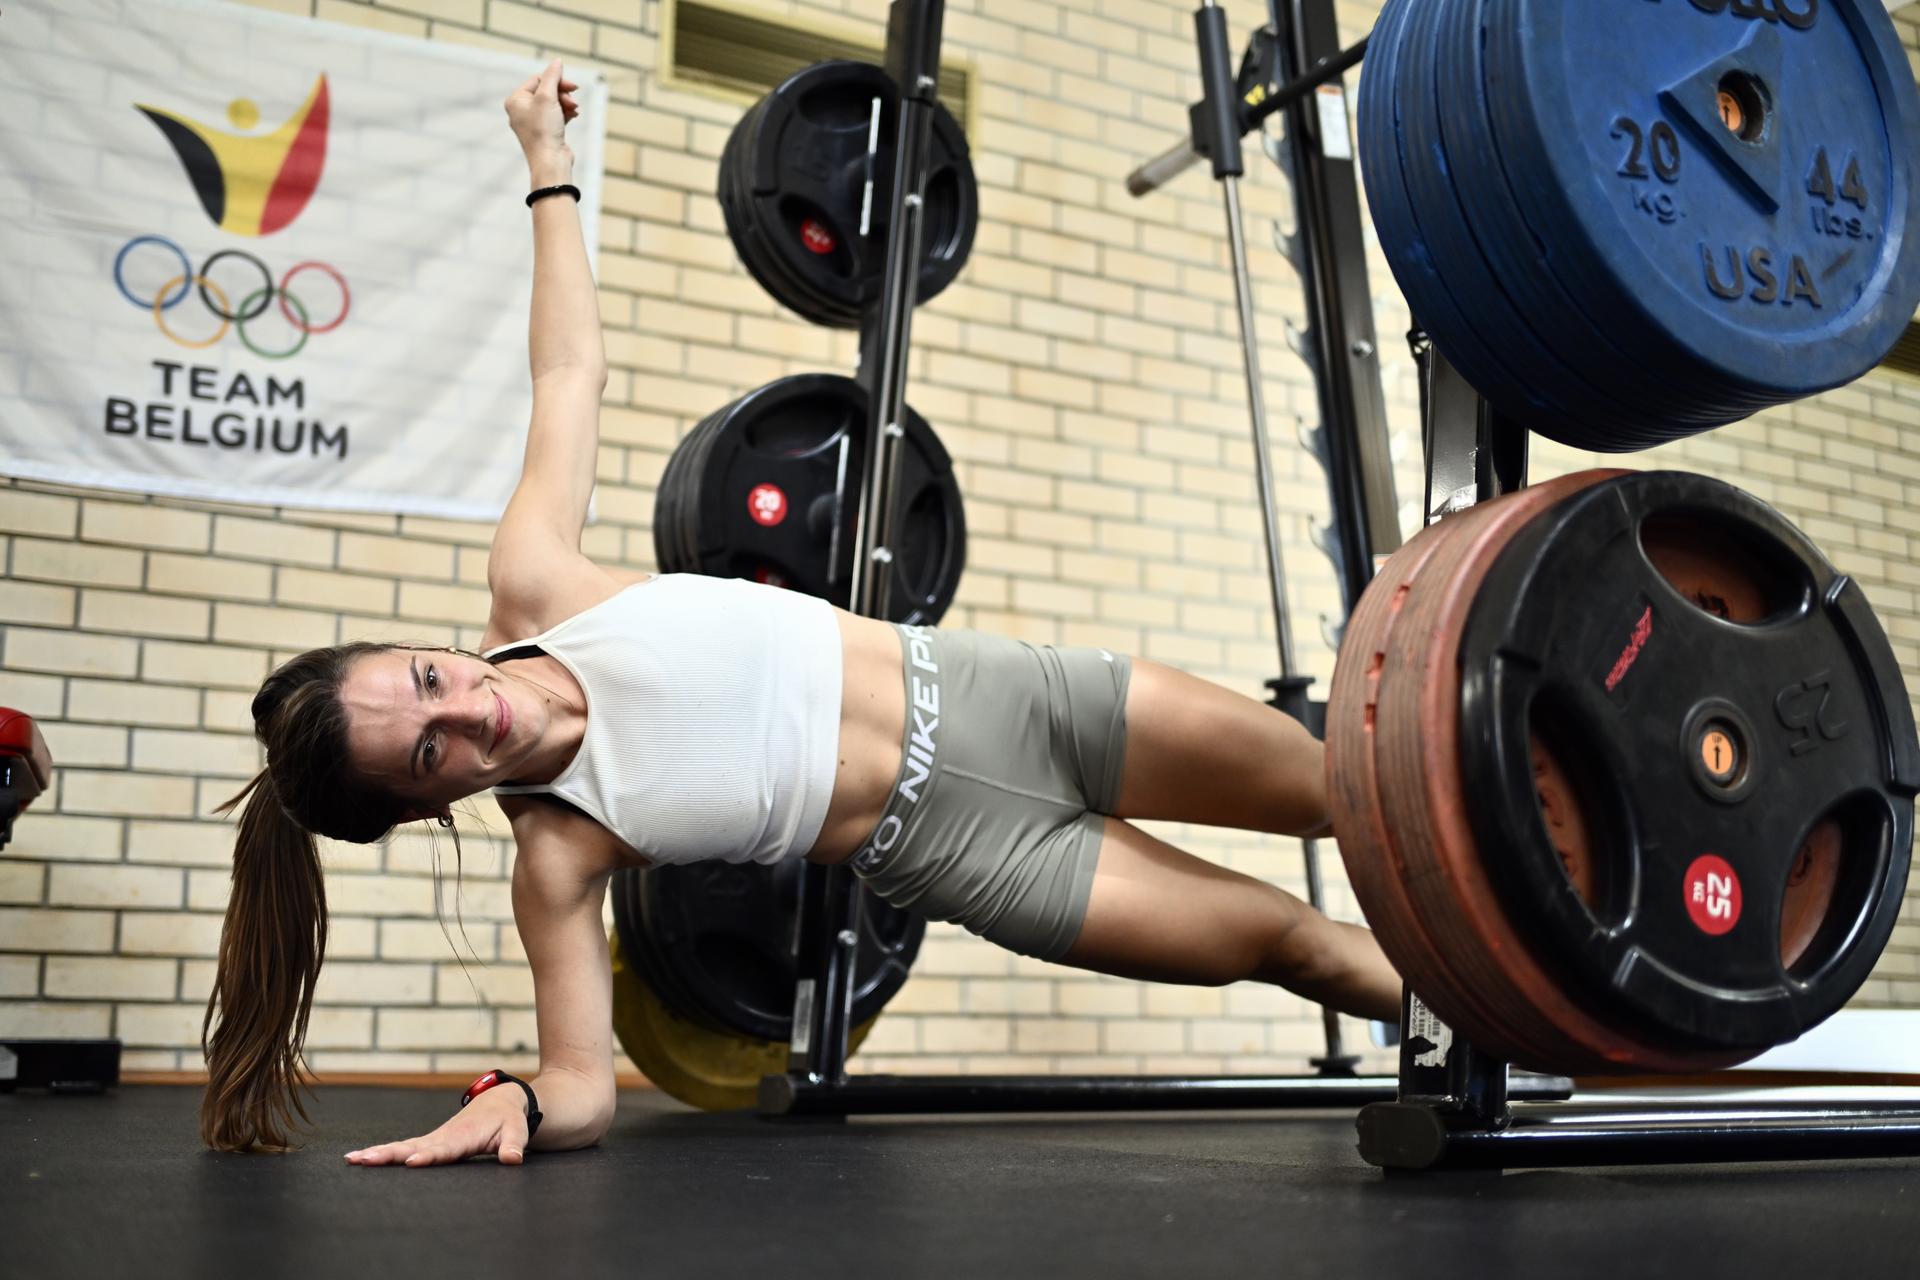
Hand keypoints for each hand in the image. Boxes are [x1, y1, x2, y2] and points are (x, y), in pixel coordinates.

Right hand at [344, 1088, 530, 1167]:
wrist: (500, 1101)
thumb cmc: (508, 1120)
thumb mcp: (516, 1131)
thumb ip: (513, 1146)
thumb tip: (513, 1160)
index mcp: (463, 1136)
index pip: (444, 1149)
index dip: (428, 1156)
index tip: (411, 1162)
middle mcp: (443, 1136)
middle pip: (413, 1146)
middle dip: (389, 1154)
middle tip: (364, 1159)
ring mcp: (434, 1138)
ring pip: (403, 1146)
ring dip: (378, 1153)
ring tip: (352, 1159)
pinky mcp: (429, 1141)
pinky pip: (404, 1147)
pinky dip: (383, 1152)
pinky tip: (361, 1159)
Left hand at [504, 58, 579, 172]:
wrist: (550, 162)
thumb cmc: (544, 130)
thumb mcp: (548, 97)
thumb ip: (552, 77)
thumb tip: (557, 62)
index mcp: (515, 100)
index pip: (538, 80)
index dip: (556, 80)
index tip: (572, 86)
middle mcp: (521, 111)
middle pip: (545, 91)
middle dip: (562, 93)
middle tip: (574, 99)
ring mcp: (532, 123)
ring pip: (552, 103)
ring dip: (566, 103)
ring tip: (575, 109)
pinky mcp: (544, 132)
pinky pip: (555, 115)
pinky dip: (565, 113)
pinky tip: (574, 115)